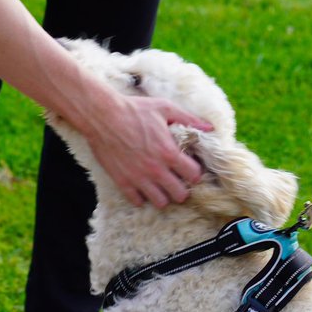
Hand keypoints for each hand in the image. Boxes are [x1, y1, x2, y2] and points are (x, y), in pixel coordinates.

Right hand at [87, 94, 211, 208]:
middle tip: (176, 179)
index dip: (194, 172)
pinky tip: (141, 185)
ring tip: (160, 185)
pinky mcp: (122, 181)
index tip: (189, 168)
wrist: (103, 115)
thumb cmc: (134, 110)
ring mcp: (139, 178)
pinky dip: (141, 196)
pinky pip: (137, 201)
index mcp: (169, 153)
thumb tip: (209, 128)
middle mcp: (156, 170)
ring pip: (160, 202)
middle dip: (181, 188)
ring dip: (163, 195)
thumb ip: (189, 119)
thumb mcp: (164, 108)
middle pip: (180, 195)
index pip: (194, 176)